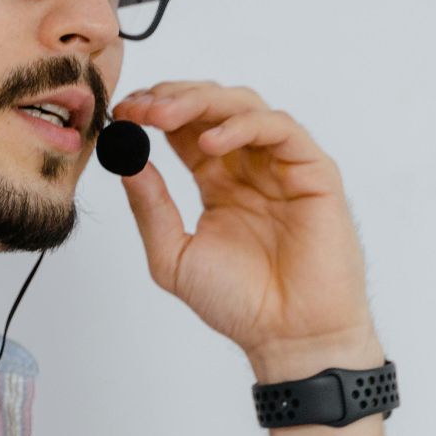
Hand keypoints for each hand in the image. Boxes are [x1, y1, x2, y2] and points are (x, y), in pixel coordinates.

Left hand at [110, 81, 377, 380]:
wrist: (287, 337)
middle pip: (211, 106)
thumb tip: (125, 161)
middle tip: (138, 108)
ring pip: (244, 106)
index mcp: (218, 181)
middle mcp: (250, 166)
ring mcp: (283, 166)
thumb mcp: (174, 255)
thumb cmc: (239, 304)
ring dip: (201, 102)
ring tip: (164, 116)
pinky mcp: (314, 172)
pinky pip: (280, 129)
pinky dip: (243, 126)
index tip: (122, 114)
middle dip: (172, 98)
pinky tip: (210, 142)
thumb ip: (151, 208)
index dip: (153, 112)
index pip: (185, 127)